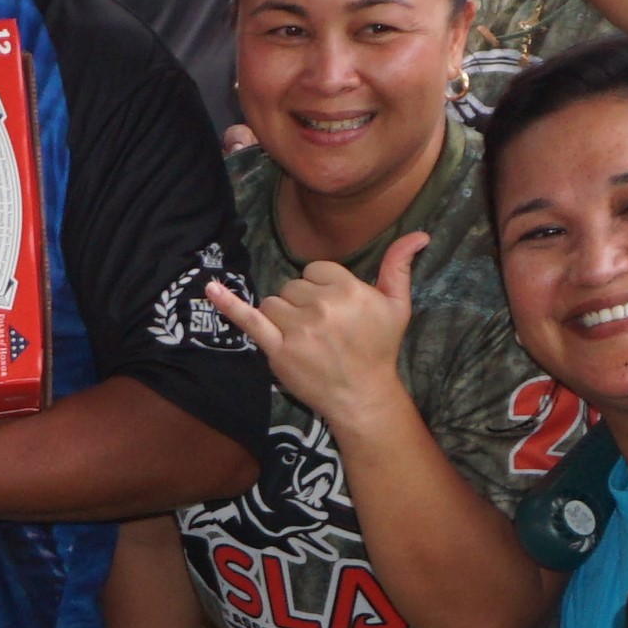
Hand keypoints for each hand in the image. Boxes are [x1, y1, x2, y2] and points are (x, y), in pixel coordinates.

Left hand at [200, 235, 422, 429]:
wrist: (362, 395)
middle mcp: (321, 306)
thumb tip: (419, 233)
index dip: (322, 288)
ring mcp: (297, 329)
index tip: (335, 310)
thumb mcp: (397, 305)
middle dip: (304, 304)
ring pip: (273, 302)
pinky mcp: (277, 349)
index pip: (315, 270)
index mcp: (347, 289)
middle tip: (324, 330)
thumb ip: (399, 265)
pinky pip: (248, 319)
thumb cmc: (379, 348)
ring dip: (283, 317)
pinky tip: (208, 288)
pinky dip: (228, 304)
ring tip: (305, 338)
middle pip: (293, 286)